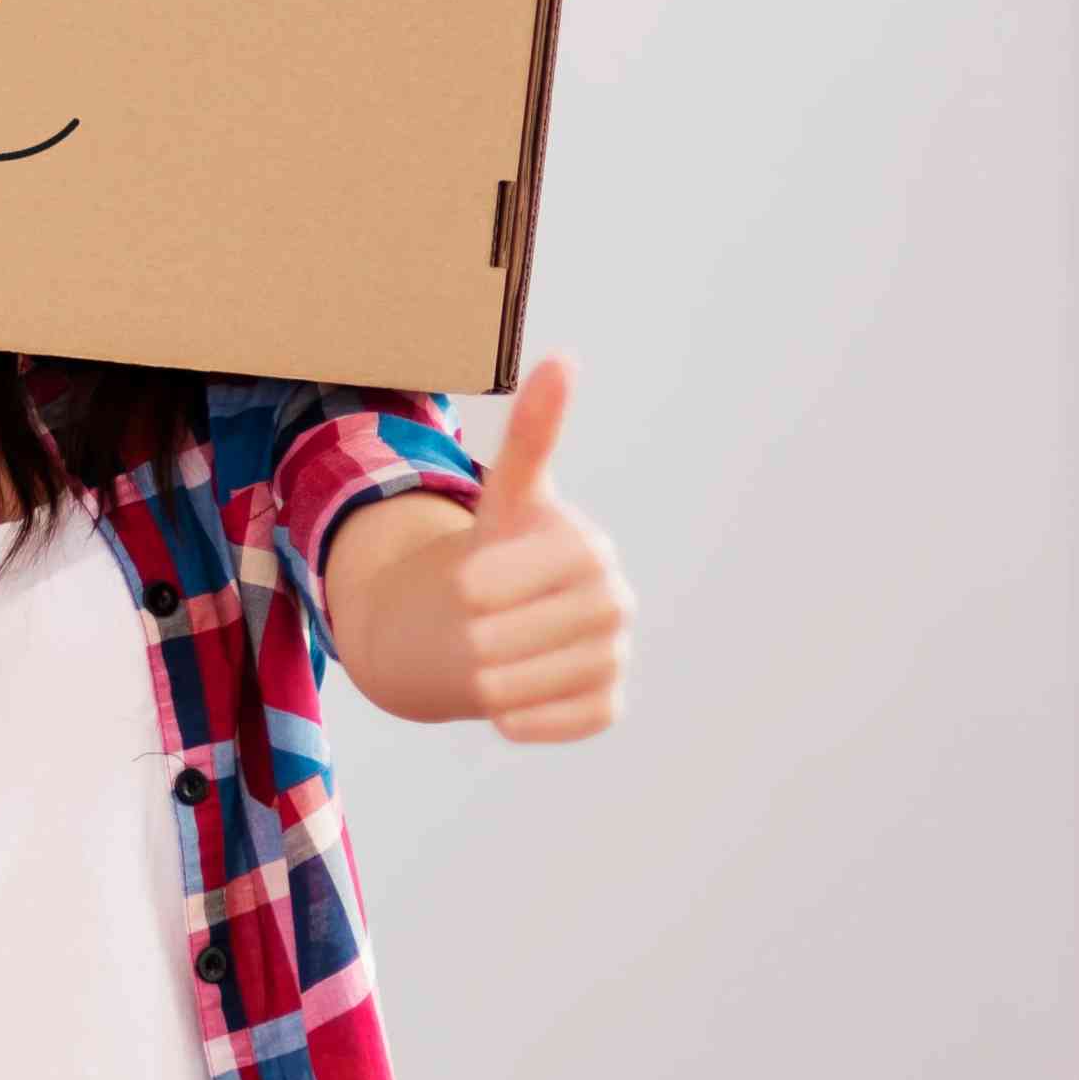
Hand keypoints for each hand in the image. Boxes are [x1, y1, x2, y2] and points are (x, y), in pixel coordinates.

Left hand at [455, 358, 633, 741]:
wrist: (480, 621)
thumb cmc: (493, 551)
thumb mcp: (502, 495)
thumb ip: (531, 435)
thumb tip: (562, 358)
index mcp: (591, 550)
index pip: (549, 572)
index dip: (497, 581)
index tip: (463, 585)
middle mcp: (614, 604)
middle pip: (534, 634)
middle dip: (484, 632)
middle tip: (465, 624)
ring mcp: (614, 656)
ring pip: (541, 681)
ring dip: (492, 677)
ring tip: (477, 656)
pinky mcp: (606, 704)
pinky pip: (568, 721)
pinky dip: (528, 718)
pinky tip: (504, 703)